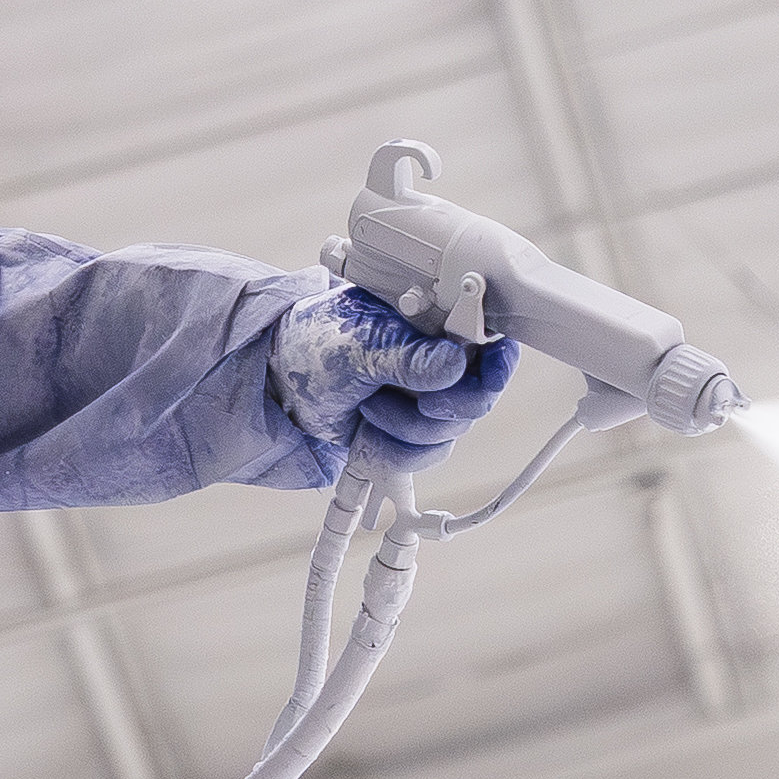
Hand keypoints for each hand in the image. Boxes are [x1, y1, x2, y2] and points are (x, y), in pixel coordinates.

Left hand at [269, 281, 515, 467]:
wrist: (280, 383)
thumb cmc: (317, 343)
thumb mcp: (360, 344)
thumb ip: (409, 357)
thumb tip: (455, 364)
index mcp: (434, 324)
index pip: (490, 340)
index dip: (498, 360)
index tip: (486, 370)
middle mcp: (439, 362)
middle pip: (478, 397)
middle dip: (444, 408)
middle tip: (419, 402)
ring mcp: (427, 399)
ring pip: (451, 432)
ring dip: (407, 429)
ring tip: (369, 406)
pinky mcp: (412, 432)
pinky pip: (428, 454)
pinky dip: (397, 450)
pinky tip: (369, 430)